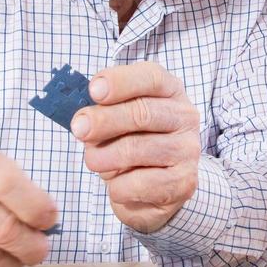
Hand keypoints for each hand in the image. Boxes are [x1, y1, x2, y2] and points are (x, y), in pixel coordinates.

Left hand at [71, 61, 200, 234]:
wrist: (155, 189)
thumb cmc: (131, 144)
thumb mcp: (116, 120)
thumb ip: (102, 113)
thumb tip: (82, 120)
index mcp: (170, 91)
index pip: (151, 77)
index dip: (121, 81)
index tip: (93, 91)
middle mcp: (185, 117)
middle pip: (143, 112)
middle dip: (104, 120)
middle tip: (78, 128)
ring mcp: (187, 151)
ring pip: (137, 149)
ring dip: (103, 157)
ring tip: (93, 161)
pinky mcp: (184, 183)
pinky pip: (138, 183)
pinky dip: (117, 187)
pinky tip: (118, 185)